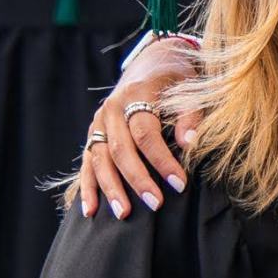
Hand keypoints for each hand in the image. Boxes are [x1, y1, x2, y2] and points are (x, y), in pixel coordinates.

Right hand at [78, 39, 203, 219]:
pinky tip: (90, 211)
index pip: (146, 133)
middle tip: (155, 204)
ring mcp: (99, 122)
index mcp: (137, 94)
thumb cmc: (176, 80)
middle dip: (137, 179)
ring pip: (100, 159)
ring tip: (124, 214)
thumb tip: (188, 144)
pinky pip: (87, 163)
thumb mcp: (189, 89)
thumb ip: (190, 116)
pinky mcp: (93, 134)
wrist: (151, 63)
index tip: (180, 184)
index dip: (162, 160)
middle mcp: (112, 109)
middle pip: (120, 150)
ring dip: (110, 188)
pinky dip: (87, 187)